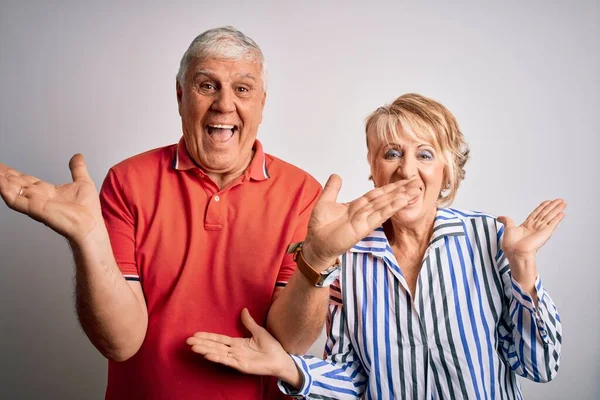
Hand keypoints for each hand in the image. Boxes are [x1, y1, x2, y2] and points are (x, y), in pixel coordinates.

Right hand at [0, 154, 103, 241]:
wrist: (90, 224)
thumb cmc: (88, 210)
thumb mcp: (82, 182)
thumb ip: (78, 169)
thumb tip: (78, 156)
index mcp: (46, 191)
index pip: (24, 179)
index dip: (12, 172)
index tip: (1, 166)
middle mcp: (38, 197)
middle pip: (14, 183)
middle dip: (2, 175)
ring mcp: (35, 203)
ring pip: (11, 190)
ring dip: (1, 181)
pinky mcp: (35, 209)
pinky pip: (16, 200)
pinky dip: (6, 191)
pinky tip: (0, 183)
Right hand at [187, 308, 299, 384]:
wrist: (280, 358)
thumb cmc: (271, 346)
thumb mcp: (258, 331)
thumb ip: (249, 322)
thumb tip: (244, 309)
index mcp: (237, 343)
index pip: (219, 339)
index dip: (208, 336)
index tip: (196, 334)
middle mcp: (234, 351)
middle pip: (215, 346)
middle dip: (202, 343)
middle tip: (188, 342)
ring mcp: (236, 358)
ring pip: (218, 353)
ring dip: (206, 350)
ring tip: (194, 348)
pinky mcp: (241, 365)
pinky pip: (227, 361)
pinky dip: (217, 358)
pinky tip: (208, 355)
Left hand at [303, 174, 421, 268]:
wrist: (315, 244)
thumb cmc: (319, 227)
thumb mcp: (325, 202)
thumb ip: (333, 189)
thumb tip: (336, 175)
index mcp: (357, 206)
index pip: (377, 194)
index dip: (390, 187)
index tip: (404, 181)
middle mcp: (363, 212)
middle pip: (385, 198)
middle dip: (401, 191)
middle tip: (416, 183)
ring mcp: (364, 220)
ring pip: (385, 206)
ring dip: (400, 198)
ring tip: (414, 190)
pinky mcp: (362, 228)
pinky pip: (379, 216)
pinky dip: (391, 208)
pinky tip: (402, 201)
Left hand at [498, 199, 565, 260]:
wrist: (516, 252)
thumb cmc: (512, 244)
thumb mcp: (508, 228)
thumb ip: (506, 221)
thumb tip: (499, 217)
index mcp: (527, 226)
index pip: (537, 213)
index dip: (542, 207)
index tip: (548, 202)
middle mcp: (535, 227)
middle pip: (545, 213)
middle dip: (552, 206)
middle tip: (559, 200)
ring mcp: (541, 229)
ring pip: (550, 216)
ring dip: (557, 209)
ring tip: (563, 203)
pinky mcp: (546, 232)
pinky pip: (553, 223)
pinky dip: (558, 218)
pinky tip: (562, 213)